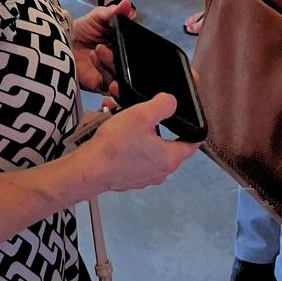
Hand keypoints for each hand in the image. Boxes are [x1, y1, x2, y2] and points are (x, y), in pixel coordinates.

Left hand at [72, 0, 134, 95]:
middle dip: (121, 58)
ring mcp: (112, 73)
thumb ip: (113, 12)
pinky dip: (112, 83)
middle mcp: (120, 60)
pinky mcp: (101, 85)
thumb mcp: (98, 16)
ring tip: (95, 52)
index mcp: (123, 45)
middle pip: (130, 65)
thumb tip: (127, 4)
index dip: (139, 50)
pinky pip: (111, 88)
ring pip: (122, 76)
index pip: (136, 50)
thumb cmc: (82, 29)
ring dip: (111, 65)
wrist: (62, 42)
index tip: (133, 44)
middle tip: (103, 46)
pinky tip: (106, 75)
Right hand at [78, 95, 199, 194]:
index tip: (187, 115)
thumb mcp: (142, 115)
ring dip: (137, 129)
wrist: (89, 170)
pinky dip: (127, 141)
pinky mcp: (128, 178)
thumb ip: (162, 105)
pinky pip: (133, 154)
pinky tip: (113, 128)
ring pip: (147, 147)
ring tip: (121, 113)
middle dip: (154, 122)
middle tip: (143, 108)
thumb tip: (172, 102)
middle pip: (166, 142)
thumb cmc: (117, 145)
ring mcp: (143, 177)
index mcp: (170, 158)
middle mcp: (160, 172)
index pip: (192, 144)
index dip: (192, 128)